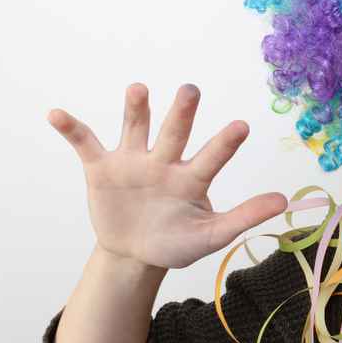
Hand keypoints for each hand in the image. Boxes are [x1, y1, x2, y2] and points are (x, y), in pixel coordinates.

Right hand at [47, 83, 288, 268]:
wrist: (134, 253)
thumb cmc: (176, 241)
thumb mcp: (210, 235)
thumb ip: (243, 217)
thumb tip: (284, 201)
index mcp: (192, 178)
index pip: (211, 158)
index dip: (225, 143)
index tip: (241, 126)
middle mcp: (164, 161)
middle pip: (174, 132)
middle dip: (181, 112)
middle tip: (190, 90)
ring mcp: (133, 161)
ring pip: (135, 128)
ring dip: (134, 109)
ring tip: (138, 89)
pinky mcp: (102, 168)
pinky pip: (86, 143)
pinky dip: (71, 129)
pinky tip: (57, 114)